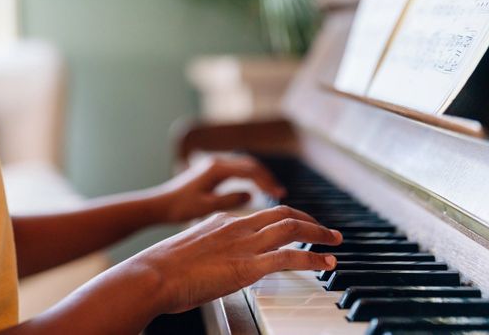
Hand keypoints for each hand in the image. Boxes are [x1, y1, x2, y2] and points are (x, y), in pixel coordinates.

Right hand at [130, 205, 342, 313]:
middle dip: (310, 221)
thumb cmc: (162, 270)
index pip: (263, 214)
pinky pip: (289, 256)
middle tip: (328, 231)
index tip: (300, 226)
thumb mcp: (189, 253)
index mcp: (223, 222)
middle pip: (283, 214)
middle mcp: (237, 226)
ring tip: (335, 242)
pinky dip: (313, 258)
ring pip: (292, 228)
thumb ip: (208, 254)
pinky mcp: (248, 266)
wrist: (153, 274)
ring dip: (319, 234)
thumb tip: (213, 266)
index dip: (287, 219)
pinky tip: (326, 264)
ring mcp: (244, 244)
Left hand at [151, 154, 287, 223]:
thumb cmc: (178, 207)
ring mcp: (214, 166)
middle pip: (249, 164)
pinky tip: (257, 190)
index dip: (266, 181)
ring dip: (259, 176)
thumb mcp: (205, 207)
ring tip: (273, 192)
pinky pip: (237, 171)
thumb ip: (229, 200)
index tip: (278, 193)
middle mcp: (216, 163)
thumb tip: (250, 194)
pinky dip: (250, 178)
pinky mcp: (212, 172)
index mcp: (215, 169)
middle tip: (280, 193)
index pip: (248, 170)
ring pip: (244, 166)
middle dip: (266, 177)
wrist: (159, 205)